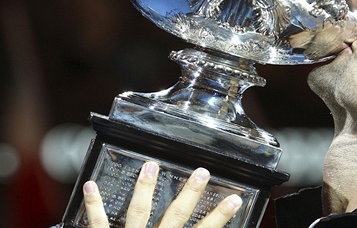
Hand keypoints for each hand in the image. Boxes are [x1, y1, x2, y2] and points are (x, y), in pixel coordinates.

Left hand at [83, 161, 241, 226]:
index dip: (220, 217)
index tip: (233, 200)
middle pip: (175, 217)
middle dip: (189, 194)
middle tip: (201, 173)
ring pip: (138, 212)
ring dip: (145, 188)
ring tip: (150, 166)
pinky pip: (98, 224)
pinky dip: (94, 205)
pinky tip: (91, 186)